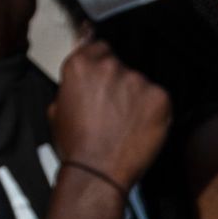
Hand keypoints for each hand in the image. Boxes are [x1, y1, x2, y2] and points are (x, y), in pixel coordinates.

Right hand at [52, 35, 171, 189]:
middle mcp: (110, 66)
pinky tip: (141, 126)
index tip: (104, 79)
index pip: (100, 47)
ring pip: (141, 83)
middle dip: (119, 82)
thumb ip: (73, 83)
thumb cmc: (75, 144)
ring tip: (126, 122)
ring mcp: (137, 80)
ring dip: (137, 97)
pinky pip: (159, 98)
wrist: (97, 171)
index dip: (102, 64)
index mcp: (81, 64)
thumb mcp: (58, 106)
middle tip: (114, 107)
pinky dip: (154, 110)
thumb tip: (81, 74)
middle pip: (122, 64)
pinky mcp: (160, 97)